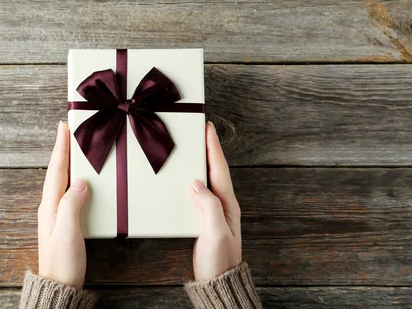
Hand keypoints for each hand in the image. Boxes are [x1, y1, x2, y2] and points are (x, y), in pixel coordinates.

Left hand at [38, 121, 88, 288]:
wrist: (60, 286)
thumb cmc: (63, 262)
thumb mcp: (68, 231)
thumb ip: (72, 204)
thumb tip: (81, 182)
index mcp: (50, 205)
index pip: (56, 169)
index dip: (61, 147)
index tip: (64, 126)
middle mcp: (51, 207)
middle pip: (58, 171)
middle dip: (64, 150)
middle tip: (71, 131)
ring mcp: (57, 215)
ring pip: (64, 181)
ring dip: (69, 163)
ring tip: (77, 148)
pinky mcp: (66, 223)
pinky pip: (70, 193)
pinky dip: (75, 180)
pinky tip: (83, 180)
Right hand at [190, 122, 242, 280]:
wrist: (218, 283)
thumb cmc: (219, 260)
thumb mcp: (215, 232)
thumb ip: (208, 206)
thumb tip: (196, 183)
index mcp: (227, 204)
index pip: (219, 169)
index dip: (213, 147)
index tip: (208, 128)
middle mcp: (223, 204)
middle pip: (214, 170)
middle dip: (207, 150)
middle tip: (198, 133)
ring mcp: (214, 212)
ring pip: (207, 180)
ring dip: (200, 164)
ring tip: (190, 150)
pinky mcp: (204, 220)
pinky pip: (199, 194)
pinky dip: (192, 181)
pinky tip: (184, 181)